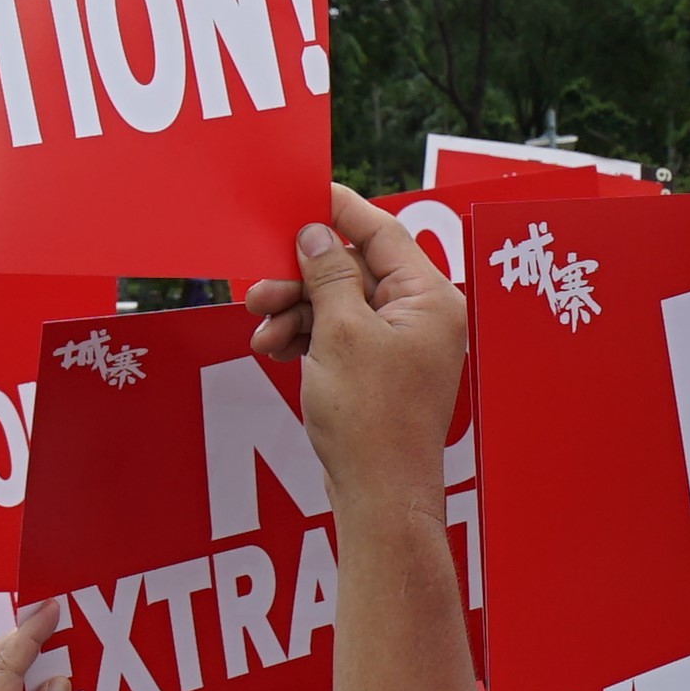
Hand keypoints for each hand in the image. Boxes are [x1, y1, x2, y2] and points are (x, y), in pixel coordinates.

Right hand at [246, 186, 469, 499]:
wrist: (378, 495)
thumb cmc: (371, 420)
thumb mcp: (340, 334)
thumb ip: (327, 276)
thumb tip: (315, 235)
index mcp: (429, 299)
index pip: (382, 233)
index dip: (340, 211)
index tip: (304, 194)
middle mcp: (421, 316)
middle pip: (353, 270)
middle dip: (301, 278)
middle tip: (260, 287)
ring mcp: (400, 345)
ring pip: (338, 304)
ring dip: (295, 311)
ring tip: (262, 331)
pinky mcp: (378, 370)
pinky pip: (337, 335)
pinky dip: (304, 337)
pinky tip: (274, 349)